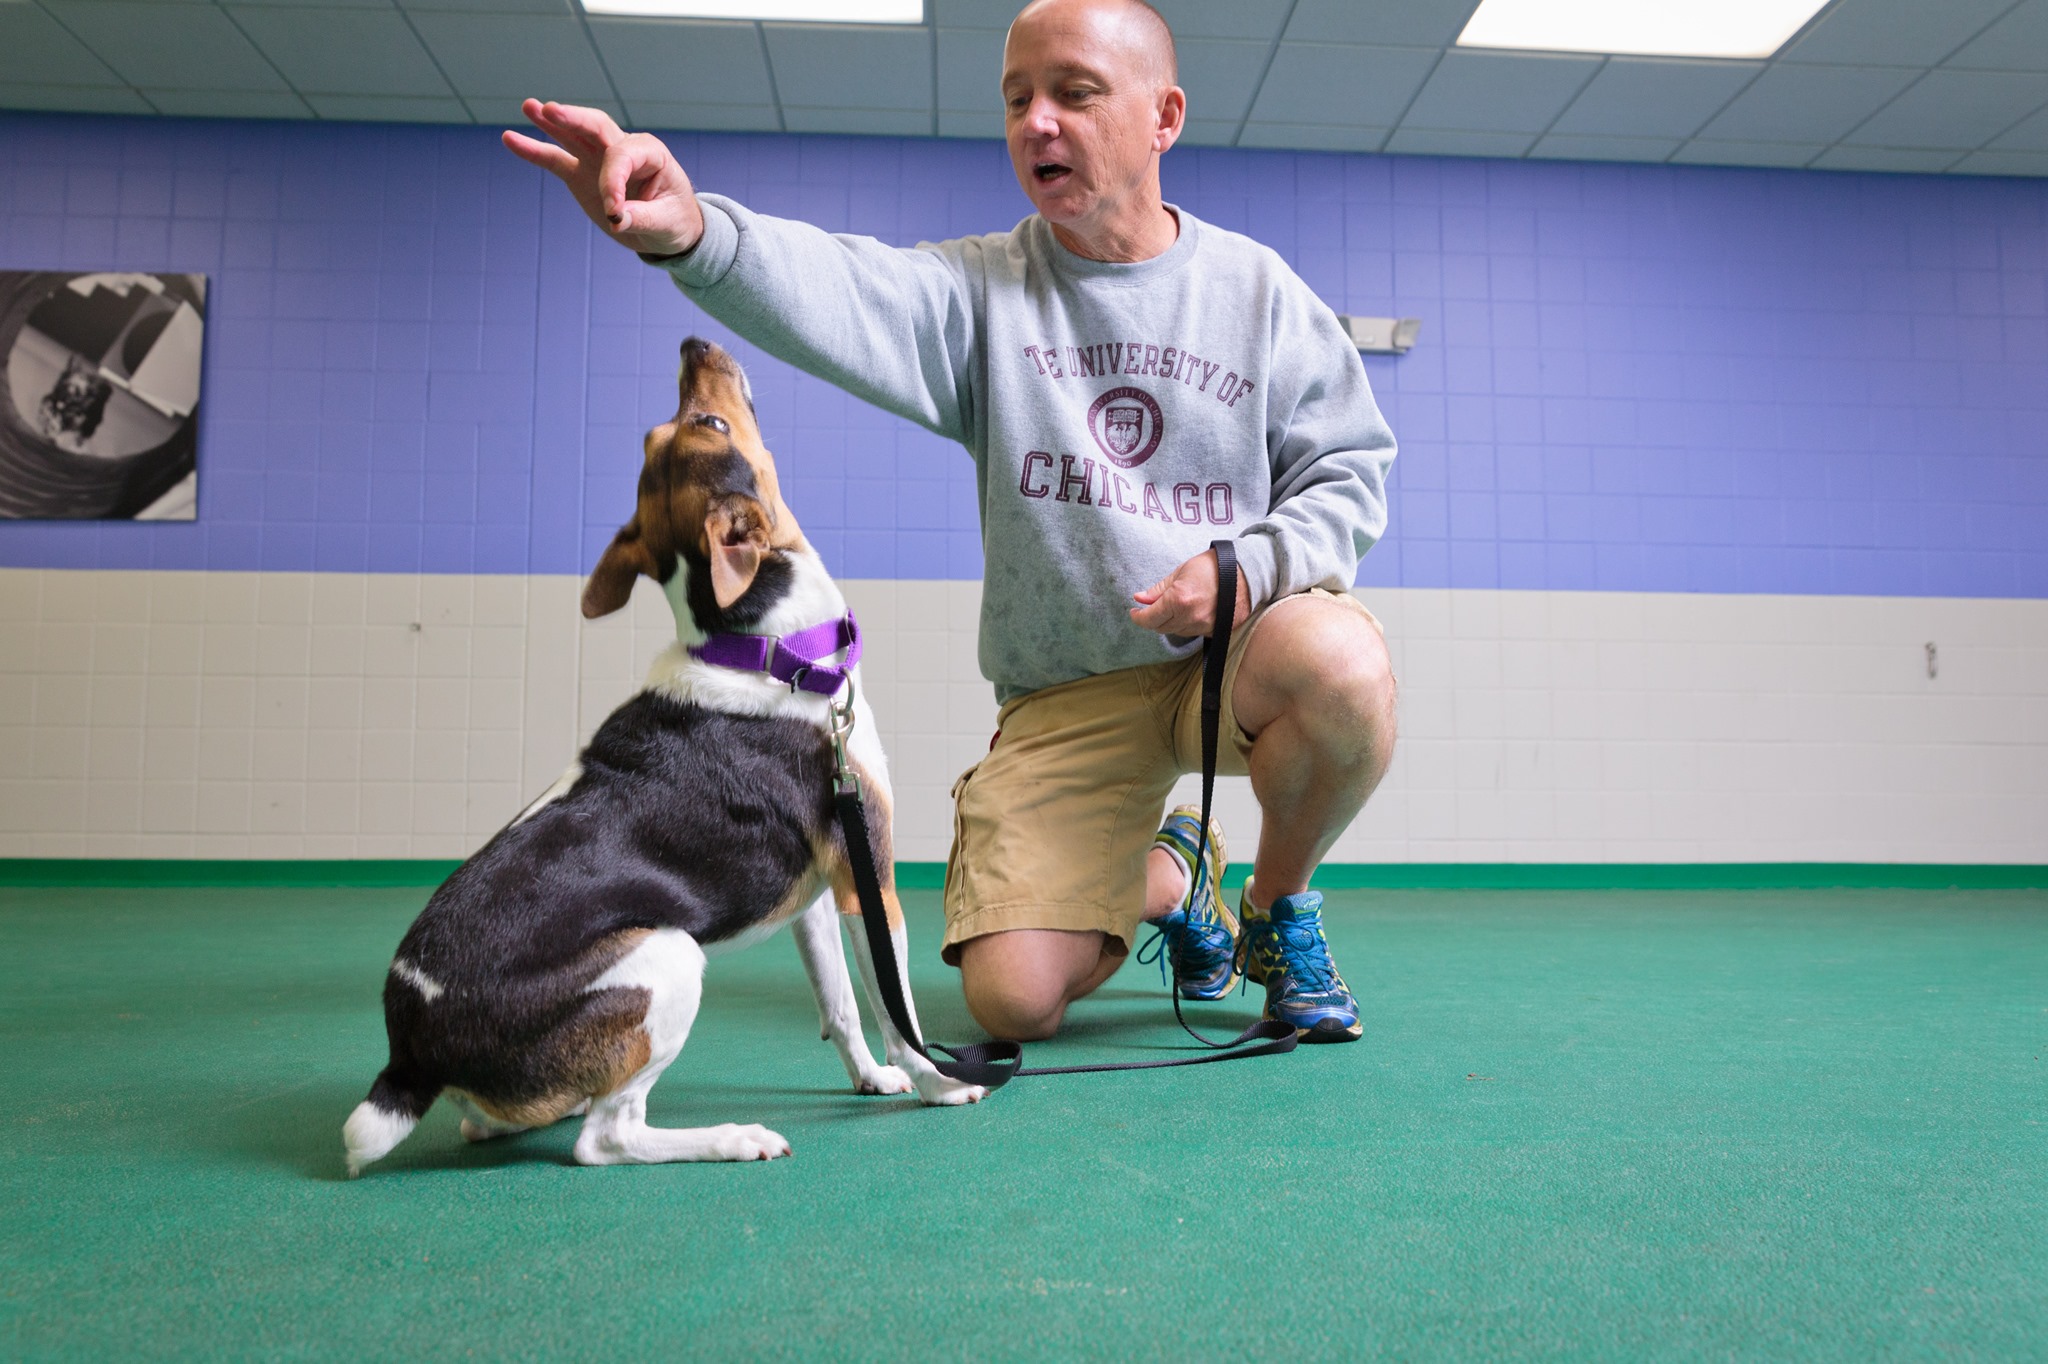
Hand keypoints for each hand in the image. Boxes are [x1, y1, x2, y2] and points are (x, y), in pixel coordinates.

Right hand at [502, 99, 704, 257]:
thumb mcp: (667, 223)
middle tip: (552, 110)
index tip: (615, 214)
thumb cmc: (675, 220)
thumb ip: (642, 218)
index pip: (622, 158)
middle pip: (595, 126)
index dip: (613, 183)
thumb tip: (617, 218)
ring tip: (528, 106)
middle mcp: (623, 148)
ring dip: (550, 122)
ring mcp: (599, 159)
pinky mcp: (582, 174)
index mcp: (650, 153)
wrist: (668, 229)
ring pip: (573, 135)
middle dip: (574, 119)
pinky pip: (555, 160)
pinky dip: (534, 151)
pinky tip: (510, 138)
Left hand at [1129, 548, 1251, 636]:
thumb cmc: (1213, 567)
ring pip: (1177, 631)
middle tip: (1152, 609)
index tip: (1135, 613)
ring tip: (1175, 607)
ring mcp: (1204, 626)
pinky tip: (1190, 612)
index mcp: (1179, 600)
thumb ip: (1159, 589)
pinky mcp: (1215, 631)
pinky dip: (1187, 624)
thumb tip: (1139, 598)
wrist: (1246, 572)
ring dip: (1171, 622)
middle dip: (1153, 619)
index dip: (1139, 618)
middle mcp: (1190, 617)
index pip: (1150, 619)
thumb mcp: (1181, 572)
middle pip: (1162, 628)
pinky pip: (1193, 632)